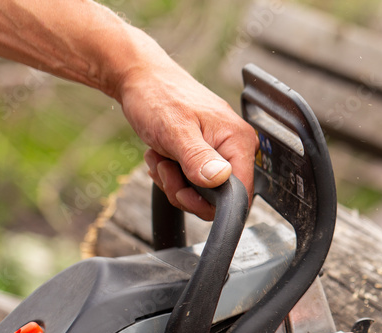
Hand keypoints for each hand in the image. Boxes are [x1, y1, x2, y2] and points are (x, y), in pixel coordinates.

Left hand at [117, 55, 257, 220]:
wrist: (142, 79)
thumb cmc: (158, 96)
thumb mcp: (175, 130)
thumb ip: (198, 158)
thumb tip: (220, 180)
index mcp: (239, 140)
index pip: (240, 193)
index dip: (210, 203)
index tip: (183, 191)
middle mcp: (237, 147)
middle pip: (220, 197)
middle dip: (187, 191)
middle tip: (165, 168)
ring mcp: (222, 151)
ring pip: (204, 192)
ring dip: (175, 182)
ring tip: (160, 158)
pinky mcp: (208, 154)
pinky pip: (195, 181)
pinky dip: (174, 176)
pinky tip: (162, 157)